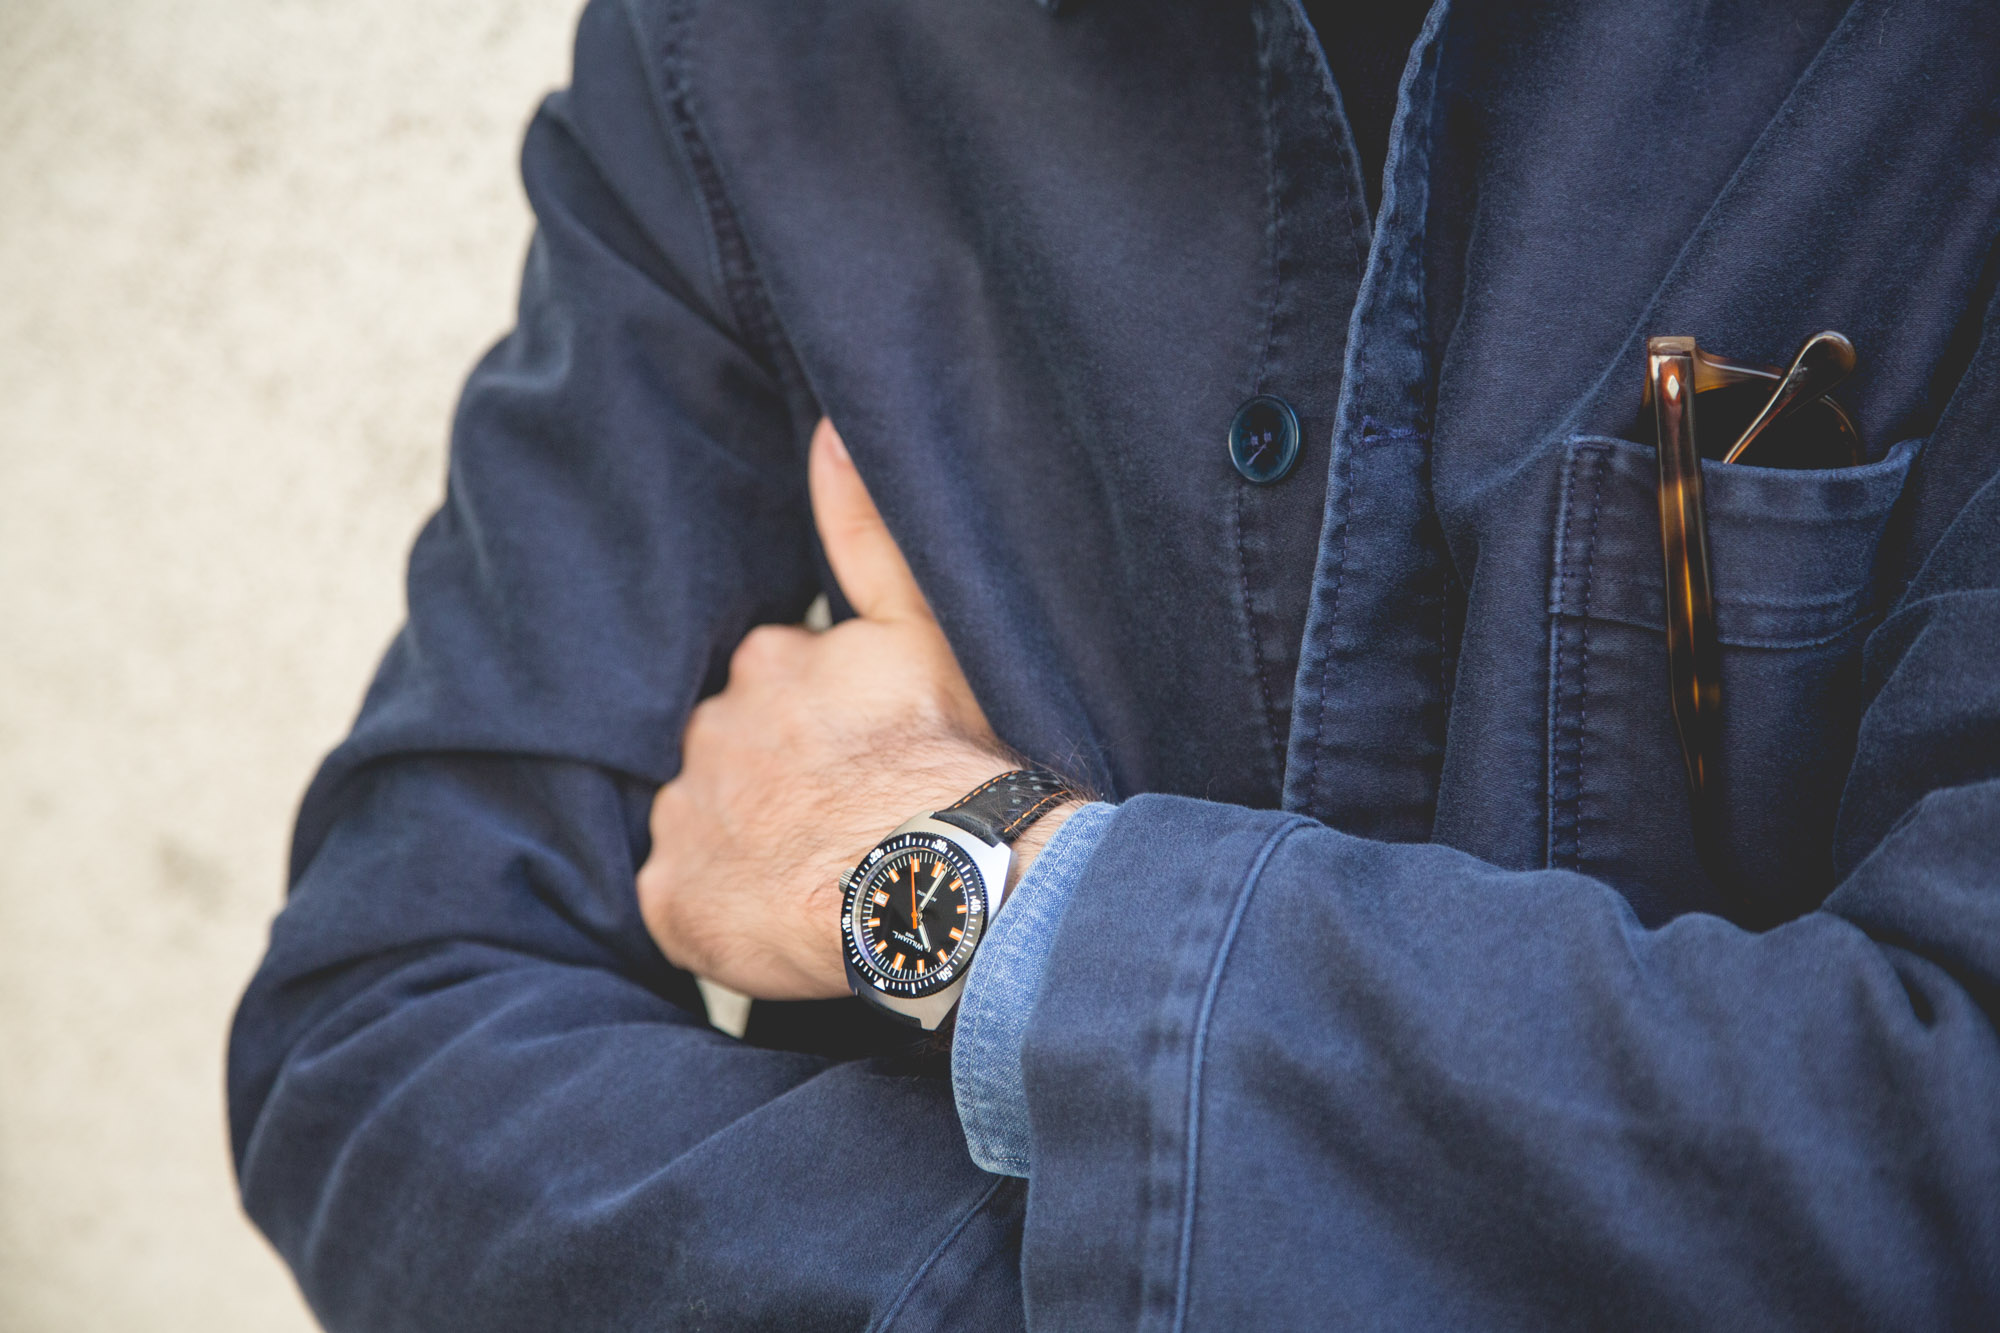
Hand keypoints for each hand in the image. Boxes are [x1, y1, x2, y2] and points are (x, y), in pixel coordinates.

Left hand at [636, 420, 1074, 999]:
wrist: (935, 880)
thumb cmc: (944, 756)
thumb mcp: (918, 624)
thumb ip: (865, 528)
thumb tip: (830, 431)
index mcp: (762, 664)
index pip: (769, 690)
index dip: (814, 729)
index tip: (859, 760)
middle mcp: (708, 731)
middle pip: (728, 754)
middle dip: (770, 783)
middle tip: (842, 819)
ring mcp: (683, 818)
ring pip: (701, 825)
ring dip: (743, 845)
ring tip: (817, 872)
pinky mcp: (670, 900)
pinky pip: (678, 902)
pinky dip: (715, 910)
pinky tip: (777, 915)